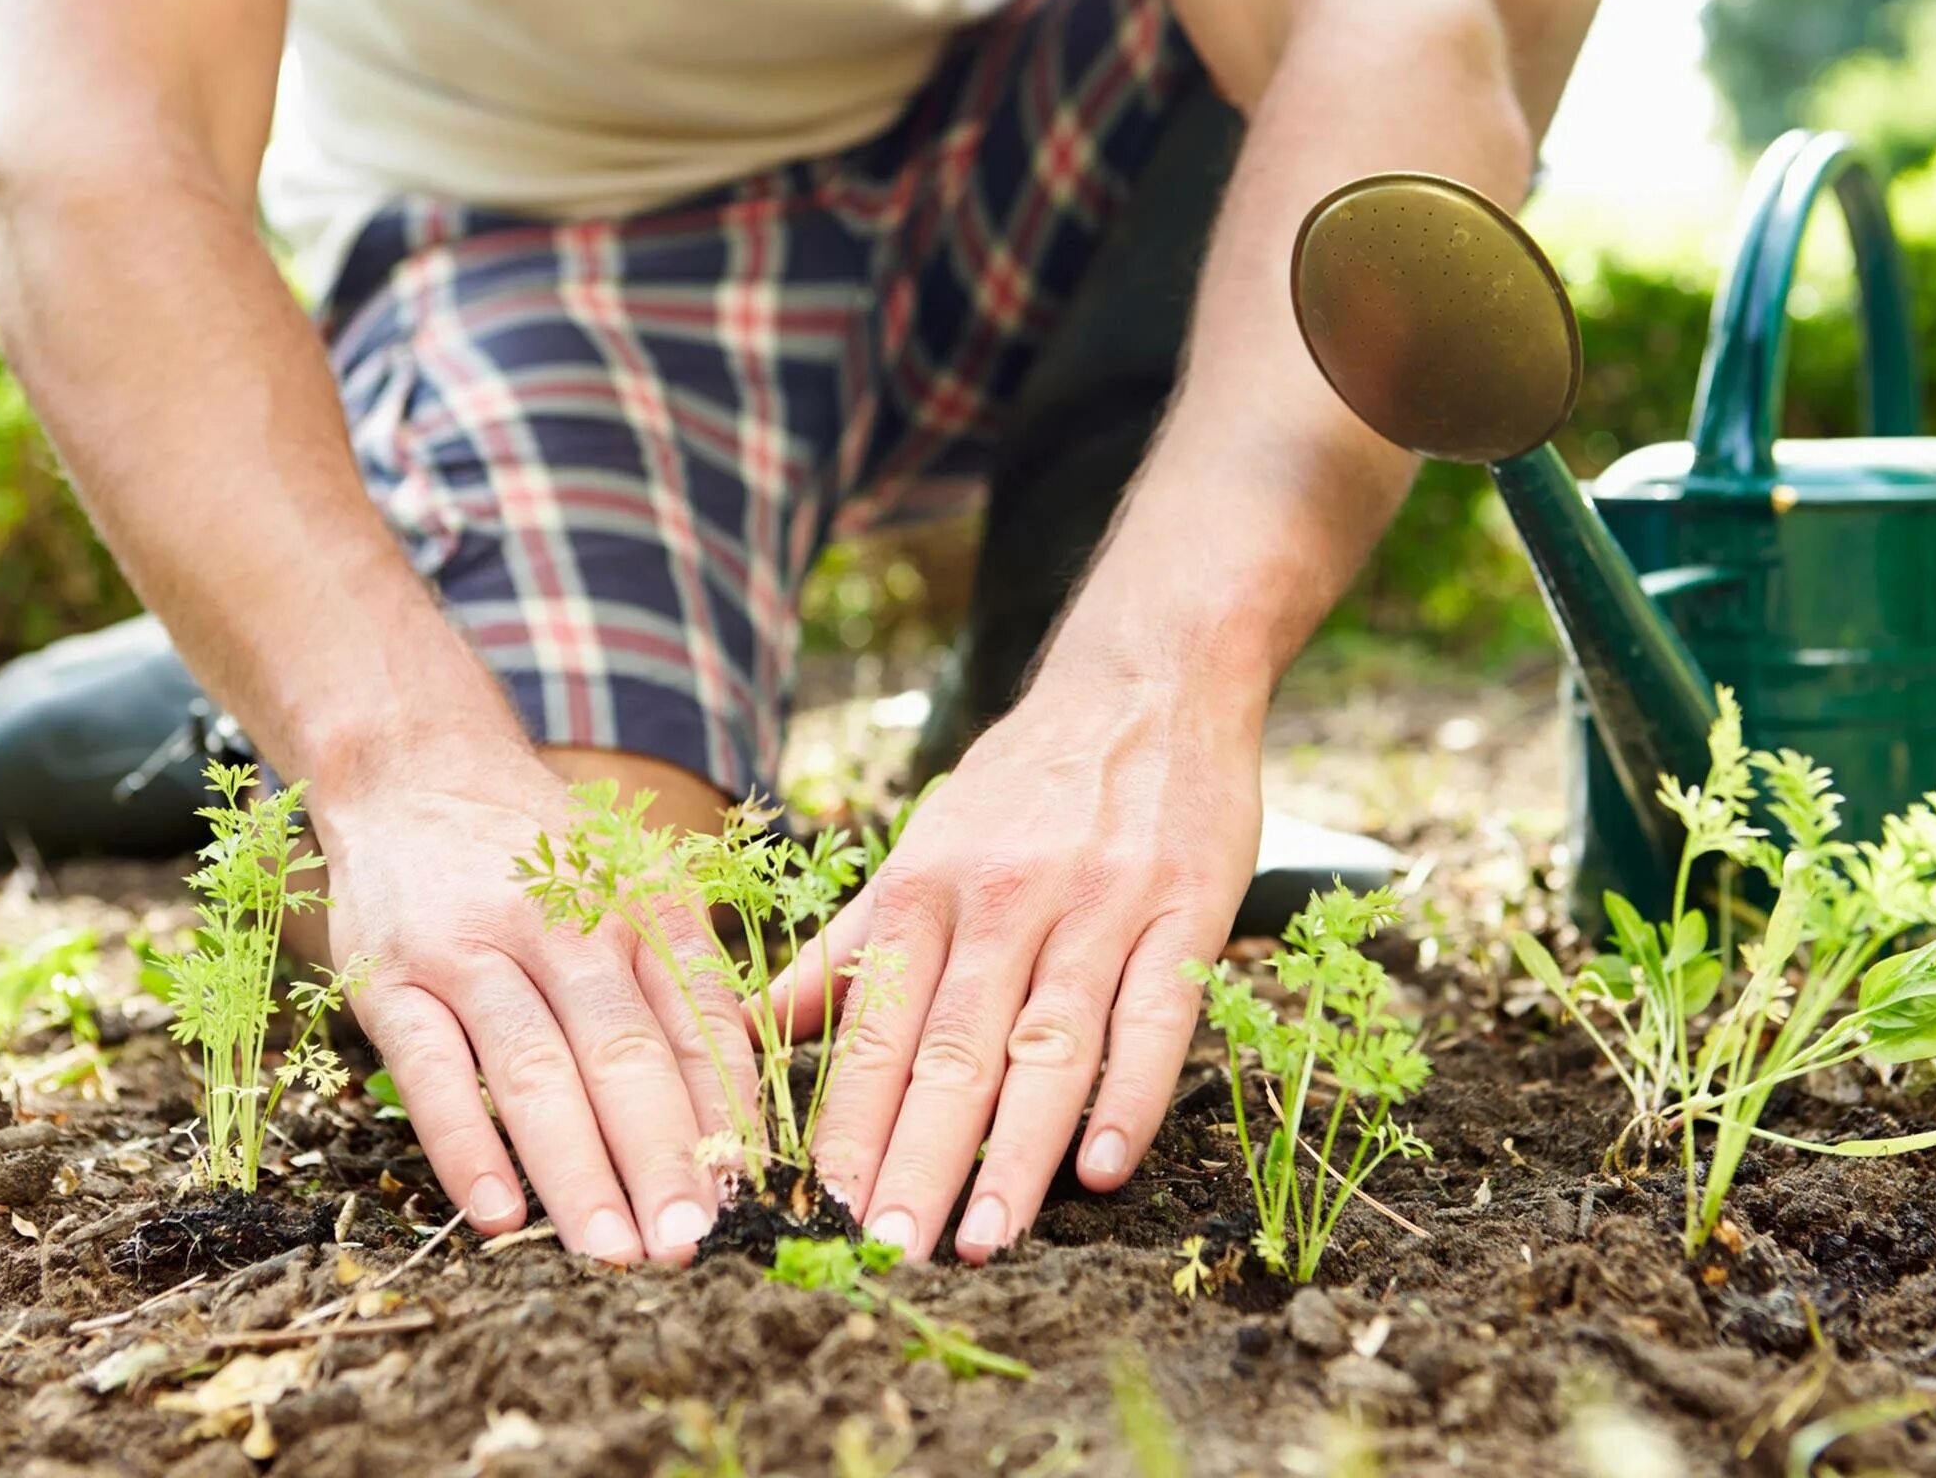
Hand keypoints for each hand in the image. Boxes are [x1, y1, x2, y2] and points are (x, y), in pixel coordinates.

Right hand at [311, 738, 754, 1262]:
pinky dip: (466, 1145)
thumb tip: (740, 1107)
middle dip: (664, 1157)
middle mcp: (563, 923)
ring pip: (535, 1070)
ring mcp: (472, 949)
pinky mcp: (390, 977)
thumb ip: (680, 979)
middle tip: (692, 1243)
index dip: (727, 1112)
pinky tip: (499, 1214)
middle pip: (625, 1054)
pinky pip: (431, 1070)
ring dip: (578, 1169)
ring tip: (613, 1250)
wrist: (413, 767)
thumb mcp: (630, 883)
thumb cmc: (542, 853)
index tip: (751, 1195)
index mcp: (640, 903)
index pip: (698, 1018)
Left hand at [783, 667, 1263, 1262]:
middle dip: (916, 1160)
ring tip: (984, 1241)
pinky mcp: (1185, 909)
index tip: (817, 1214)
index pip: (876, 1028)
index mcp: (926, 889)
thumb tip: (750, 1029)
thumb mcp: (921, 849)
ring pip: (1047, 1043)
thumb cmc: (1024, 784)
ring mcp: (1098, 905)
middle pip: (952, 1049)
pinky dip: (1130, 1093)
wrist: (1147, 682)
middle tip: (885, 1254)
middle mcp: (1002, 899)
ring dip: (1016, 1151)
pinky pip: (1156, 1014)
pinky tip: (1104, 1168)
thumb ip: (848, 948)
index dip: (848, 1126)